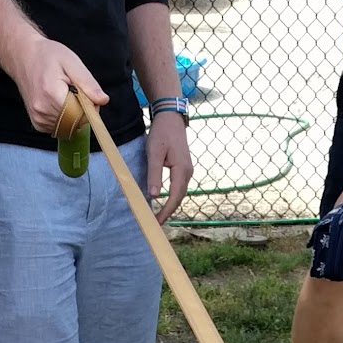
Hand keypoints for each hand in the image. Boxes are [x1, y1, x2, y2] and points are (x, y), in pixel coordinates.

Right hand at [12, 35, 106, 137]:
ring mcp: (39, 119)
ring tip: (65, 95)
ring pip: (69, 128)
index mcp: (52, 94)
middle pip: (76, 122)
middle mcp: (43, 110)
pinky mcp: (38, 124)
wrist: (24, 57)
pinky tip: (59, 104)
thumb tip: (103, 100)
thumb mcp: (71, 62)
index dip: (89, 107)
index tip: (86, 93)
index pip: (81, 114)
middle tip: (76, 92)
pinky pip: (61, 129)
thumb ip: (88, 83)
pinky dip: (65, 119)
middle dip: (82, 111)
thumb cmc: (48, 56)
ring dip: (74, 116)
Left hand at [146, 110, 191, 225]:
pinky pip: (179, 187)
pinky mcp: (184, 168)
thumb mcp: (154, 152)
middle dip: (168, 212)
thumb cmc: (161, 133)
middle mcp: (188, 172)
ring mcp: (187, 170)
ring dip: (170, 206)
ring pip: (180, 194)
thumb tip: (154, 196)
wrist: (171, 118)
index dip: (166, 211)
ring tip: (159, 216)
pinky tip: (164, 202)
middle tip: (155, 224)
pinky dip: (172, 198)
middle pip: (179, 198)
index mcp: (181, 170)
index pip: (175, 197)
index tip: (156, 222)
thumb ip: (154, 174)